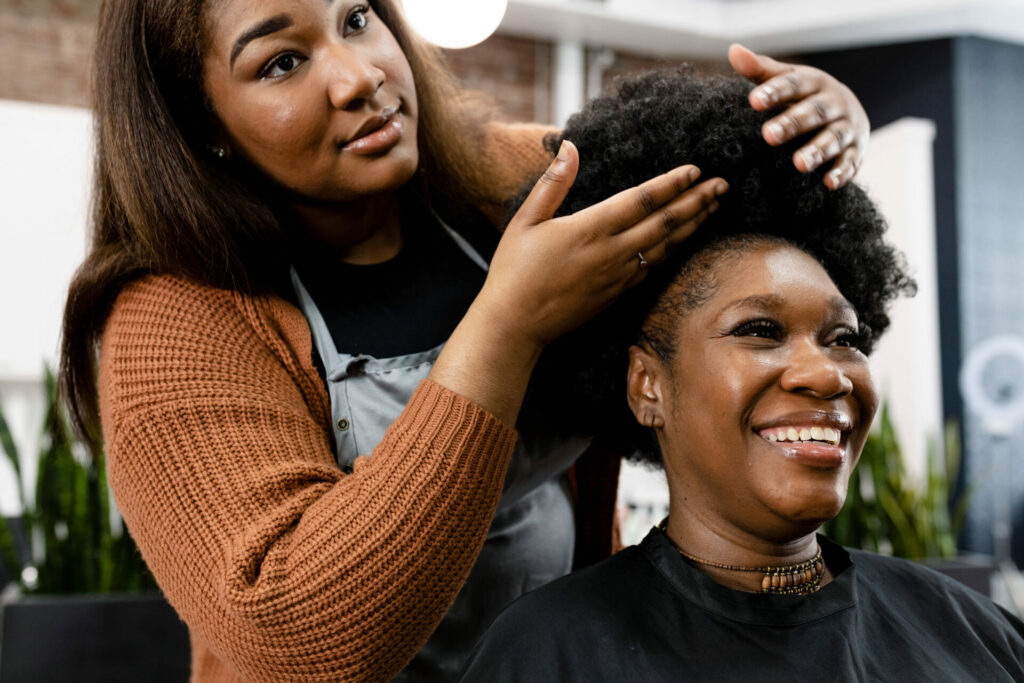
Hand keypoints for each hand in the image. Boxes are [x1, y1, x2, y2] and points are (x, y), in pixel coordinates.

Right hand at [430, 140, 726, 423]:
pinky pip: (656, 267)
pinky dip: (677, 250)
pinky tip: (687, 240)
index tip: (695, 169)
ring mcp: (619, 276)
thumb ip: (552, 183)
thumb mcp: (524, 220)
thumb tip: (570, 146)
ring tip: (715, 207)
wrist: (516, 324)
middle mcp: (612, 252)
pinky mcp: (618, 294)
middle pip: (665, 222)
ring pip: (667, 246)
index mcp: (590, 229)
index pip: (642, 200)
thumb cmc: (514, 270)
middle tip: (723, 184)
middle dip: (696, 201)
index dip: (671, 183)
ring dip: (694, 224)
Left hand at [728, 43, 868, 189]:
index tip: (753, 101)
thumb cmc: (805, 96)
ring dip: (817, 151)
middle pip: (814, 112)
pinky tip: (828, 183)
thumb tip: (734, 51)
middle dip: (793, 124)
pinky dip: (841, 173)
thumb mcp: (786, 80)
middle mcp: (834, 103)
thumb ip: (760, 70)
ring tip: (799, 164)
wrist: (849, 112)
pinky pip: (850, 162)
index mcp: (814, 83)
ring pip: (833, 139)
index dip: (775, 92)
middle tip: (769, 136)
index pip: (794, 85)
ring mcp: (847, 128)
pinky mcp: (855, 152)